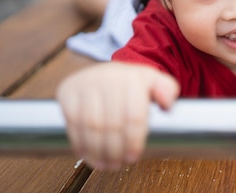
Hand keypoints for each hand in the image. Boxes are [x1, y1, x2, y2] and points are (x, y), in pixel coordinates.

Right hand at [56, 62, 179, 169]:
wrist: (103, 72)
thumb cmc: (131, 84)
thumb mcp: (153, 81)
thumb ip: (167, 89)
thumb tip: (168, 103)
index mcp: (133, 77)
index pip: (134, 116)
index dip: (134, 141)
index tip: (134, 157)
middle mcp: (108, 77)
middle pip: (111, 123)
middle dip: (115, 150)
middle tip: (118, 164)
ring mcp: (86, 83)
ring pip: (90, 125)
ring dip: (97, 150)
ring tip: (104, 164)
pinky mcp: (68, 91)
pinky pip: (72, 122)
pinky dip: (79, 142)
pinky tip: (86, 154)